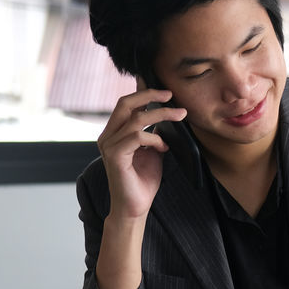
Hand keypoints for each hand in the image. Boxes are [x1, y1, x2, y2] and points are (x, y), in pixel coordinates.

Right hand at [97, 81, 186, 219]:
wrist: (135, 208)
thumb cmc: (143, 181)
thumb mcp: (153, 151)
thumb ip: (155, 133)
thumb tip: (167, 115)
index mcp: (114, 133)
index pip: (125, 104)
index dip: (140, 89)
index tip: (157, 80)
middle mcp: (108, 136)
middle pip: (125, 103)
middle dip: (149, 94)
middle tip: (171, 94)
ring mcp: (109, 145)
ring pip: (136, 118)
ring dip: (162, 114)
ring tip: (180, 116)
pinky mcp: (114, 156)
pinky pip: (137, 137)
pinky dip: (155, 138)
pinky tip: (164, 147)